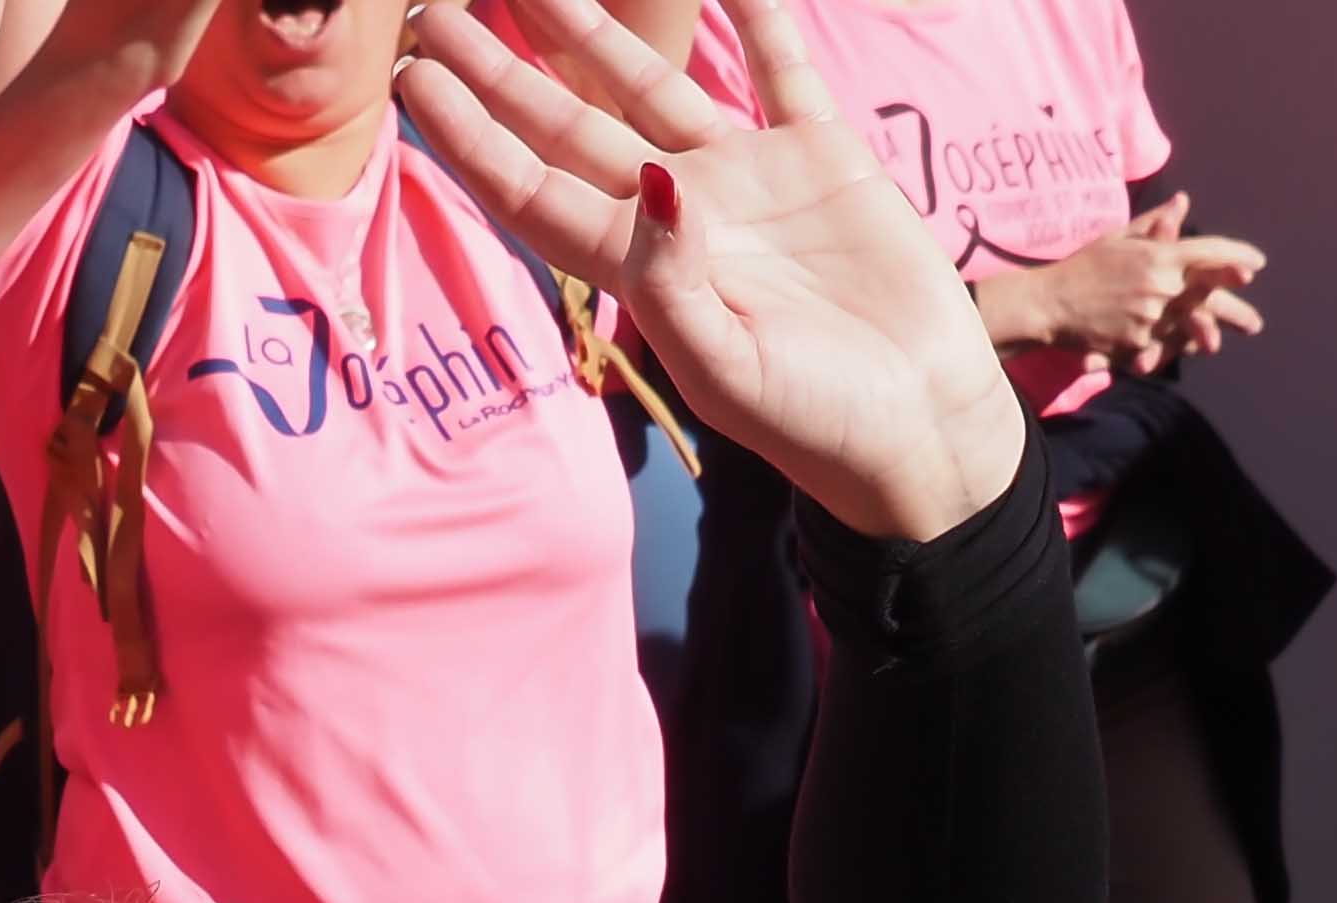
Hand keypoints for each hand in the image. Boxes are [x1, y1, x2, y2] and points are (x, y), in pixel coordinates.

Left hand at [402, 0, 1027, 538]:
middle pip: (568, 126)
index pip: (531, 190)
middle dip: (503, 71)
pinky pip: (781, 68)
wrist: (918, 426)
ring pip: (653, 84)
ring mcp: (747, 180)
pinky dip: (755, 18)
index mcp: (640, 271)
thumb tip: (654, 179)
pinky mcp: (821, 157)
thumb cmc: (816, 422)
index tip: (418, 81)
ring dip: (597, 31)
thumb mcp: (730, 368)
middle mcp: (679, 215)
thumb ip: (675, 282)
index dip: (472, 138)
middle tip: (437, 11)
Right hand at [980, 196, 1261, 380]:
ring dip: (1207, 336)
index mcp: (1159, 256)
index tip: (1257, 264)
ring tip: (1221, 345)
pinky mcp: (1135, 343)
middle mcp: (1160, 287)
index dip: (1237, 257)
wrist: (1049, 302)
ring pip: (1187, 327)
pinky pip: (1162, 348)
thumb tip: (1182, 203)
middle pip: (1209, 298)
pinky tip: (1185, 354)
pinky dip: (1172, 350)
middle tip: (1255, 325)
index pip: (1210, 253)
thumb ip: (1155, 223)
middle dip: (1235, 310)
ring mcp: (1149, 318)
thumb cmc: (1083, 265)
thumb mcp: (1120, 237)